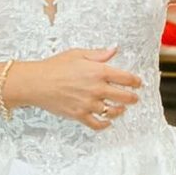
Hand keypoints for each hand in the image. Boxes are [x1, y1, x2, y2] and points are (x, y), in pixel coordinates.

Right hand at [17, 47, 143, 131]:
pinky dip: (104, 124)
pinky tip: (107, 122)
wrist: (36, 82)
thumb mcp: (78, 53)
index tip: (138, 83)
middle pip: (124, 97)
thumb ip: (99, 54)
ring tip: (121, 109)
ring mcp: (89, 103)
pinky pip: (97, 124)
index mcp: (98, 71)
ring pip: (112, 111)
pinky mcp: (79, 115)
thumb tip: (114, 49)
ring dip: (120, 111)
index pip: (125, 78)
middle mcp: (97, 89)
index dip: (135, 81)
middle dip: (132, 98)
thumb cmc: (55, 66)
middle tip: (135, 98)